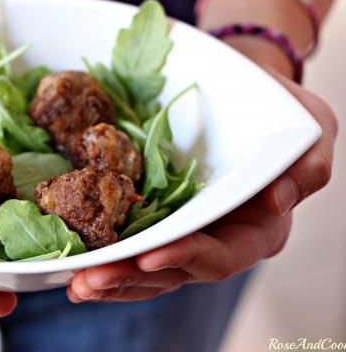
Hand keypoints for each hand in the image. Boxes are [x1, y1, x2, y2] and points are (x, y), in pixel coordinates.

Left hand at [67, 71, 336, 302]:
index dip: (186, 258)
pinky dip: (103, 255)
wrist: (246, 99)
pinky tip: (72, 266)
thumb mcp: (309, 129)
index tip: (149, 256)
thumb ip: (305, 166)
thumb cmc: (281, 112)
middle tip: (88, 281)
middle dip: (129, 278)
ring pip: (145, 267)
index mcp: (255, 230)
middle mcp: (216, 239)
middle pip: (172, 271)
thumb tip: (276, 199)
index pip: (221, 255)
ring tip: (74, 282)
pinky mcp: (155, 218)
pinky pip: (129, 244)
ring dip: (109, 277)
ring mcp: (183, 233)